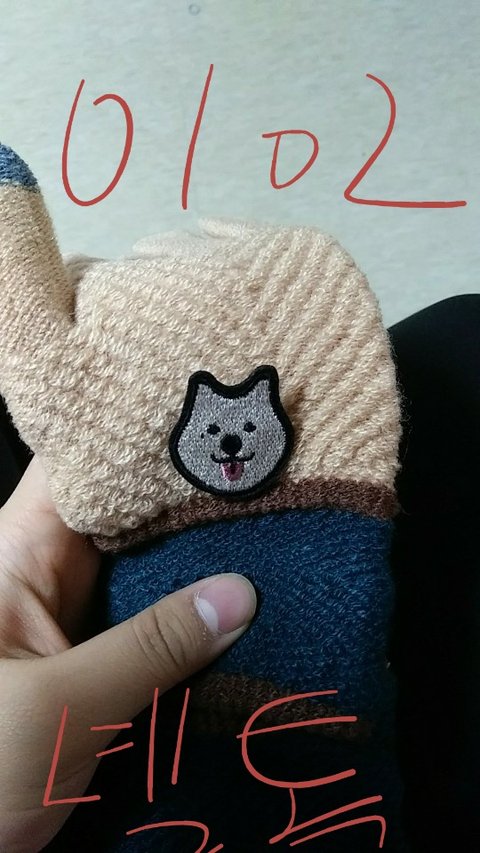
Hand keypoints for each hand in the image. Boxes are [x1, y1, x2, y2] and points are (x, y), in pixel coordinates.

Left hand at [0, 456, 256, 851]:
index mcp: (17, 551)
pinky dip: (194, 607)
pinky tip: (248, 594)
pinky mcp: (95, 656)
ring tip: (274, 517)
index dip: (140, 434)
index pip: (81, 466)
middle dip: (187, 492)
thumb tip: (241, 594)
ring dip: (199, 552)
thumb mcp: (58, 706)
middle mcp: (48, 570)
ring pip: (144, 563)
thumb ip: (151, 649)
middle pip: (122, 510)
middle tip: (265, 468)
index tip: (213, 420)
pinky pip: (152, 615)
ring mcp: (75, 613)